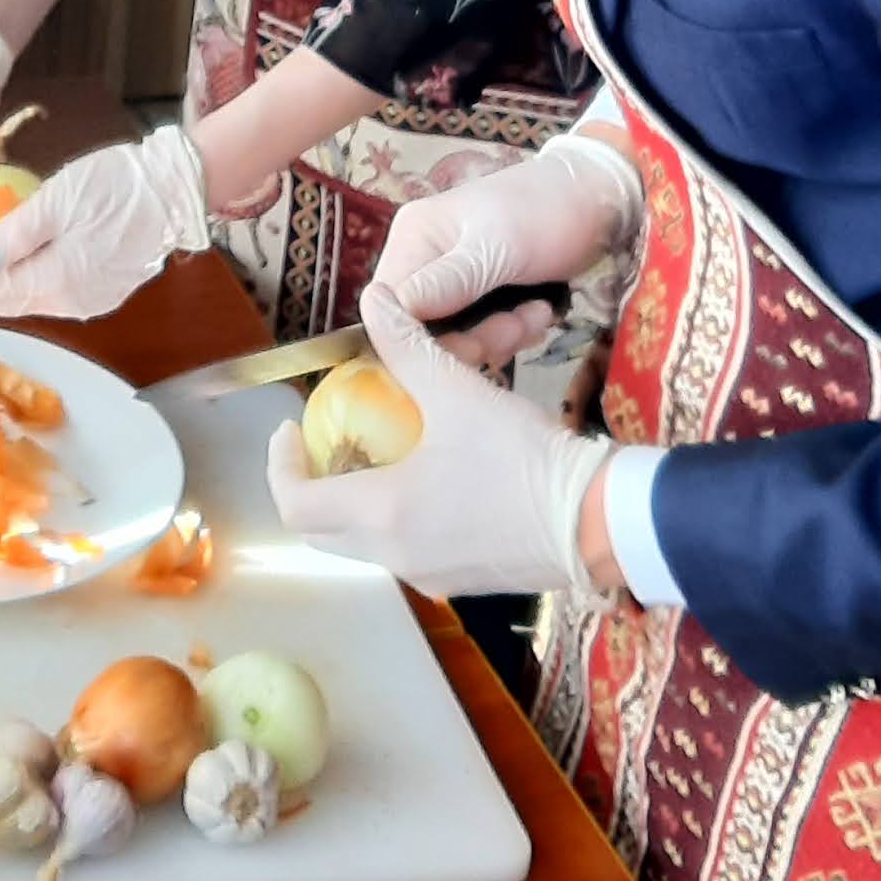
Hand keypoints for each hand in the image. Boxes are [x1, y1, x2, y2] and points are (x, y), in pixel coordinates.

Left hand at [0, 127, 207, 319]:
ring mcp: (86, 301)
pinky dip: (15, 277)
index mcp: (55, 283)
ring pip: (20, 298)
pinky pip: (44, 291)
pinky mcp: (99, 291)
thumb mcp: (57, 199)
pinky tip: (1, 255)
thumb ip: (11, 236)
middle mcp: (69, 304)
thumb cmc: (118, 184)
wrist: (177, 189)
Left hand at [268, 286, 616, 603]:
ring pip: (365, 544)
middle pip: (322, 532)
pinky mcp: (463, 581)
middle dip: (313, 486)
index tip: (292, 428)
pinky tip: (426, 478)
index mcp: (382, 513)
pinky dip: (397, 518)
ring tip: (376, 452)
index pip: (294, 504)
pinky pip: (407, 552)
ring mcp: (430, 575)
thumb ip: (406, 346)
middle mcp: (395, 555)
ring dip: (356, 502)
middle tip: (326, 442)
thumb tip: (373, 299)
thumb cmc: (522, 459)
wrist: (599, 520)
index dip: (280, 464)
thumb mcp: (459, 392)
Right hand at [373, 135, 643, 373]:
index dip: (422, 340)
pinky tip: (539, 315)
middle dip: (471, 339)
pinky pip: (480, 329)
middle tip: (517, 329)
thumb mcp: (497, 248)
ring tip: (537, 316)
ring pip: (455, 334)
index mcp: (413, 239)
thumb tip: (383, 315)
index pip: (391, 308)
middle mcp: (423, 259)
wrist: (599, 198)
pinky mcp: (482, 292)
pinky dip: (509, 331)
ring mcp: (453, 277)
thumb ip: (445, 283)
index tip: (473, 349)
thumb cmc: (546, 212)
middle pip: (422, 327)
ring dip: (498, 336)